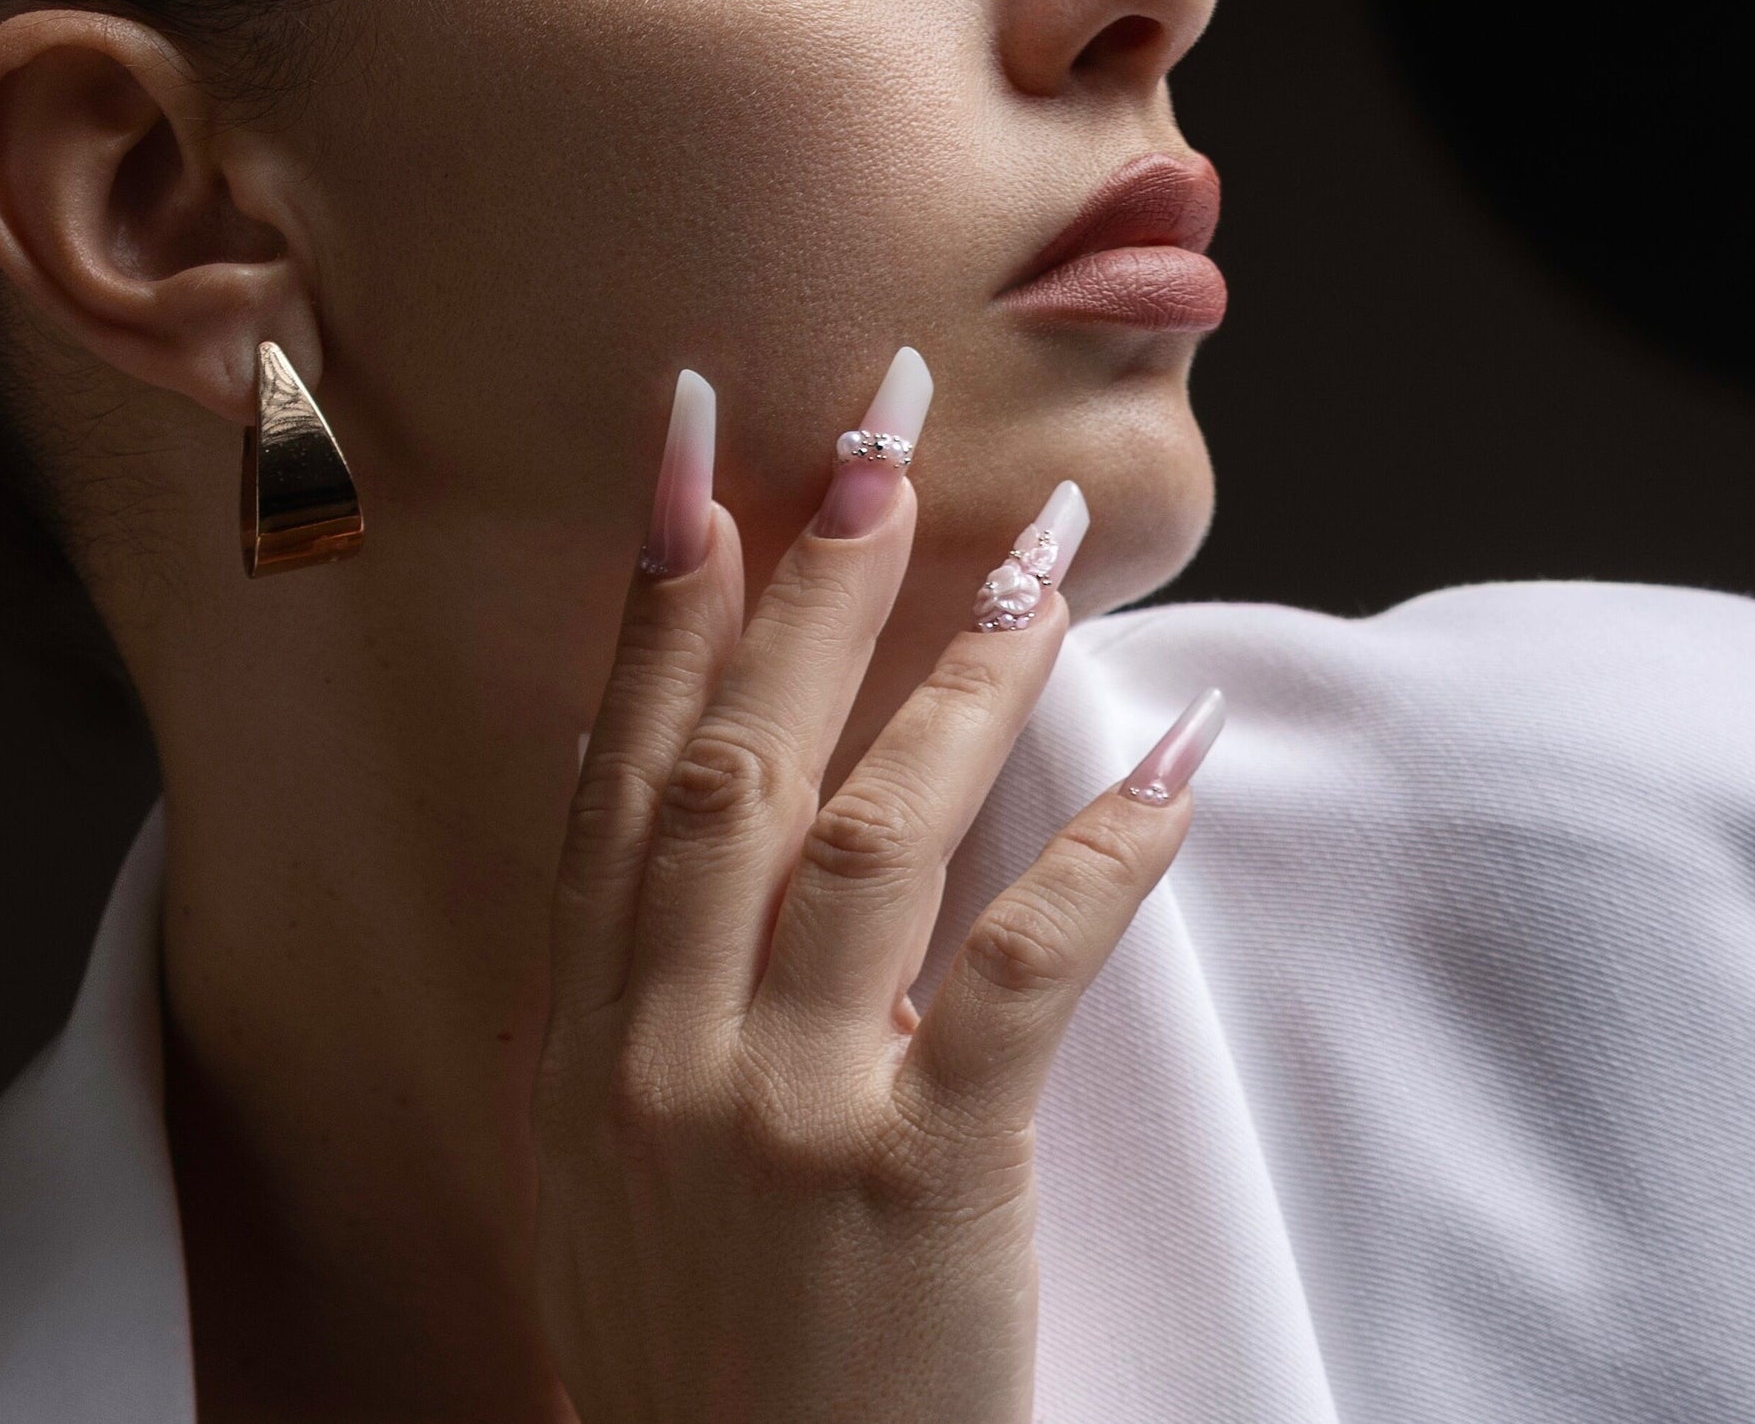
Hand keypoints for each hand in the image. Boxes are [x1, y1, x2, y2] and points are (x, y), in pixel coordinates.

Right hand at [533, 356, 1216, 1422]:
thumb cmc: (695, 1379)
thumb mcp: (602, 1190)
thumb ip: (626, 1021)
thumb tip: (663, 845)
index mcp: (580, 1048)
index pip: (615, 778)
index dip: (659, 605)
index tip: (701, 449)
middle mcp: (655, 1057)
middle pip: (735, 763)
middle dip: (817, 578)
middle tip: (890, 426)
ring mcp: (778, 1117)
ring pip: (871, 833)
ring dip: (966, 673)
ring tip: (1048, 551)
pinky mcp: (915, 1182)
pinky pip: (1023, 971)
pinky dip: (1103, 851)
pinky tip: (1174, 755)